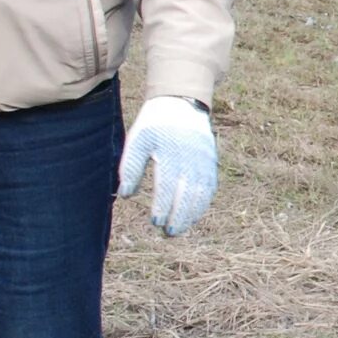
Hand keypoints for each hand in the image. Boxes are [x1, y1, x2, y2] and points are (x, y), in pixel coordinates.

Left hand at [117, 97, 217, 235]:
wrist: (180, 104)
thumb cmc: (154, 125)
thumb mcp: (137, 141)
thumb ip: (130, 167)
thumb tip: (126, 195)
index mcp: (170, 154)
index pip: (167, 187)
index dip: (162, 207)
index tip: (155, 221)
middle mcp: (190, 159)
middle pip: (187, 195)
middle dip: (179, 216)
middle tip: (168, 232)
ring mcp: (203, 162)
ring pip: (201, 194)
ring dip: (192, 214)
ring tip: (180, 228)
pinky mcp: (210, 163)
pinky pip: (209, 188)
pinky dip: (202, 204)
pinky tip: (193, 215)